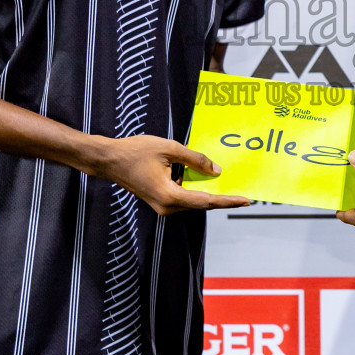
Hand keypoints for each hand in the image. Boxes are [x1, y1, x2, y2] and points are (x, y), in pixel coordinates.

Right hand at [98, 135, 250, 215]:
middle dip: (222, 199)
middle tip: (243, 196)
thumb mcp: (169, 148)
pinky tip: (204, 180)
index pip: (206, 201)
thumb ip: (195, 159)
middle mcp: (167, 206)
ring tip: (227, 187)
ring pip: (192, 202)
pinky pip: (183, 198)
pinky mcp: (159, 201)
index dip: (228, 201)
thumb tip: (215, 171)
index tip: (246, 201)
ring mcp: (162, 206)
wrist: (109, 160)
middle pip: (202, 204)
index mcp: (170, 195)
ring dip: (208, 194)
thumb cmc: (135, 152)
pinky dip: (195, 190)